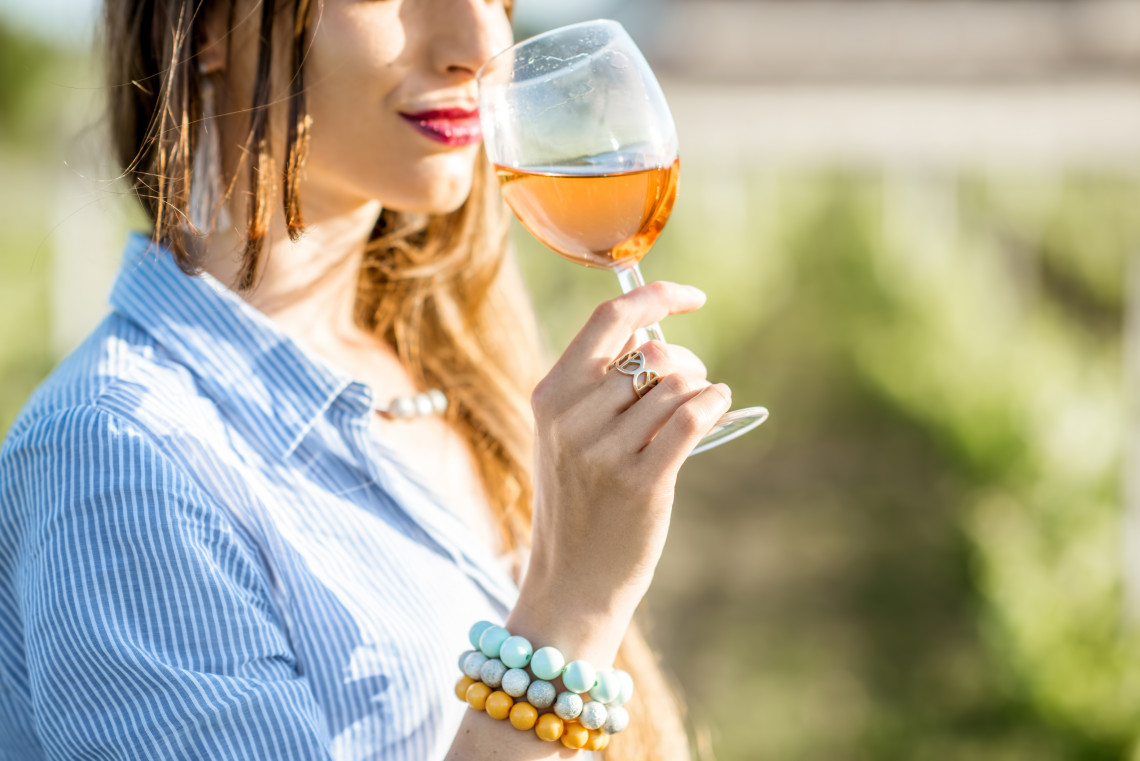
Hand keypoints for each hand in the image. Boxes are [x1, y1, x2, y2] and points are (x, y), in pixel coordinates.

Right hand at [508, 282, 731, 665]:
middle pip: (653, 354)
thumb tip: (653, 335)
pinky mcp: (641, 482)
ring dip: (700, 390)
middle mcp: (572, 418)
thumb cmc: (579, 502)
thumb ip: (597, 385)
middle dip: (686, 362)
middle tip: (690, 384)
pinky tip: (717, 407)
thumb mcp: (564, 437)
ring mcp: (604, 451)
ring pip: (678, 385)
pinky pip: (693, 416)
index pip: (608, 321)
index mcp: (550, 396)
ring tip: (695, 411)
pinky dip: (715, 403)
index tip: (690, 297)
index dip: (655, 297)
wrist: (571, 582)